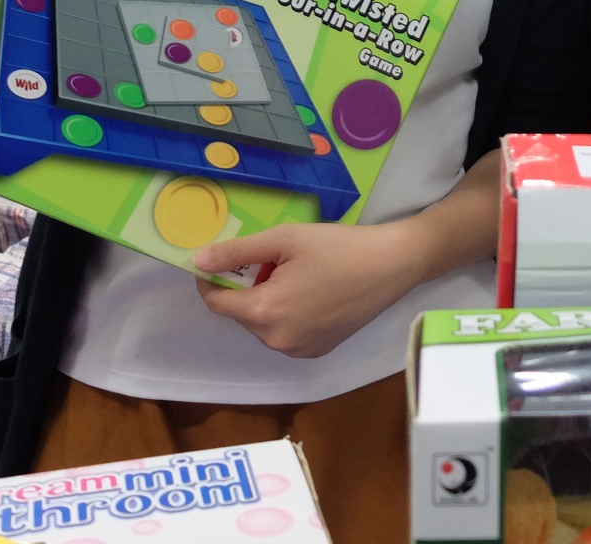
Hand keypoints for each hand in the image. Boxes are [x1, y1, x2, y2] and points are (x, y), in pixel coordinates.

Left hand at [192, 220, 427, 357]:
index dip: (212, 279)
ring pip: (263, 326)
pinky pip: (284, 334)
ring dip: (265, 303)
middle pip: (240, 314)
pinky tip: (310, 293)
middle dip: (245, 288)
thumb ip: (237, 251)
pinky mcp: (317, 352)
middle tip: (271, 260)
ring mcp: (298, 351)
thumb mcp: (284, 239)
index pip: (217, 303)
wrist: (392, 265)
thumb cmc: (337, 246)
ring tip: (293, 275)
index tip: (223, 259)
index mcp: (265, 312)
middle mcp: (277, 340)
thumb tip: (198, 260)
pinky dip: (285, 316)